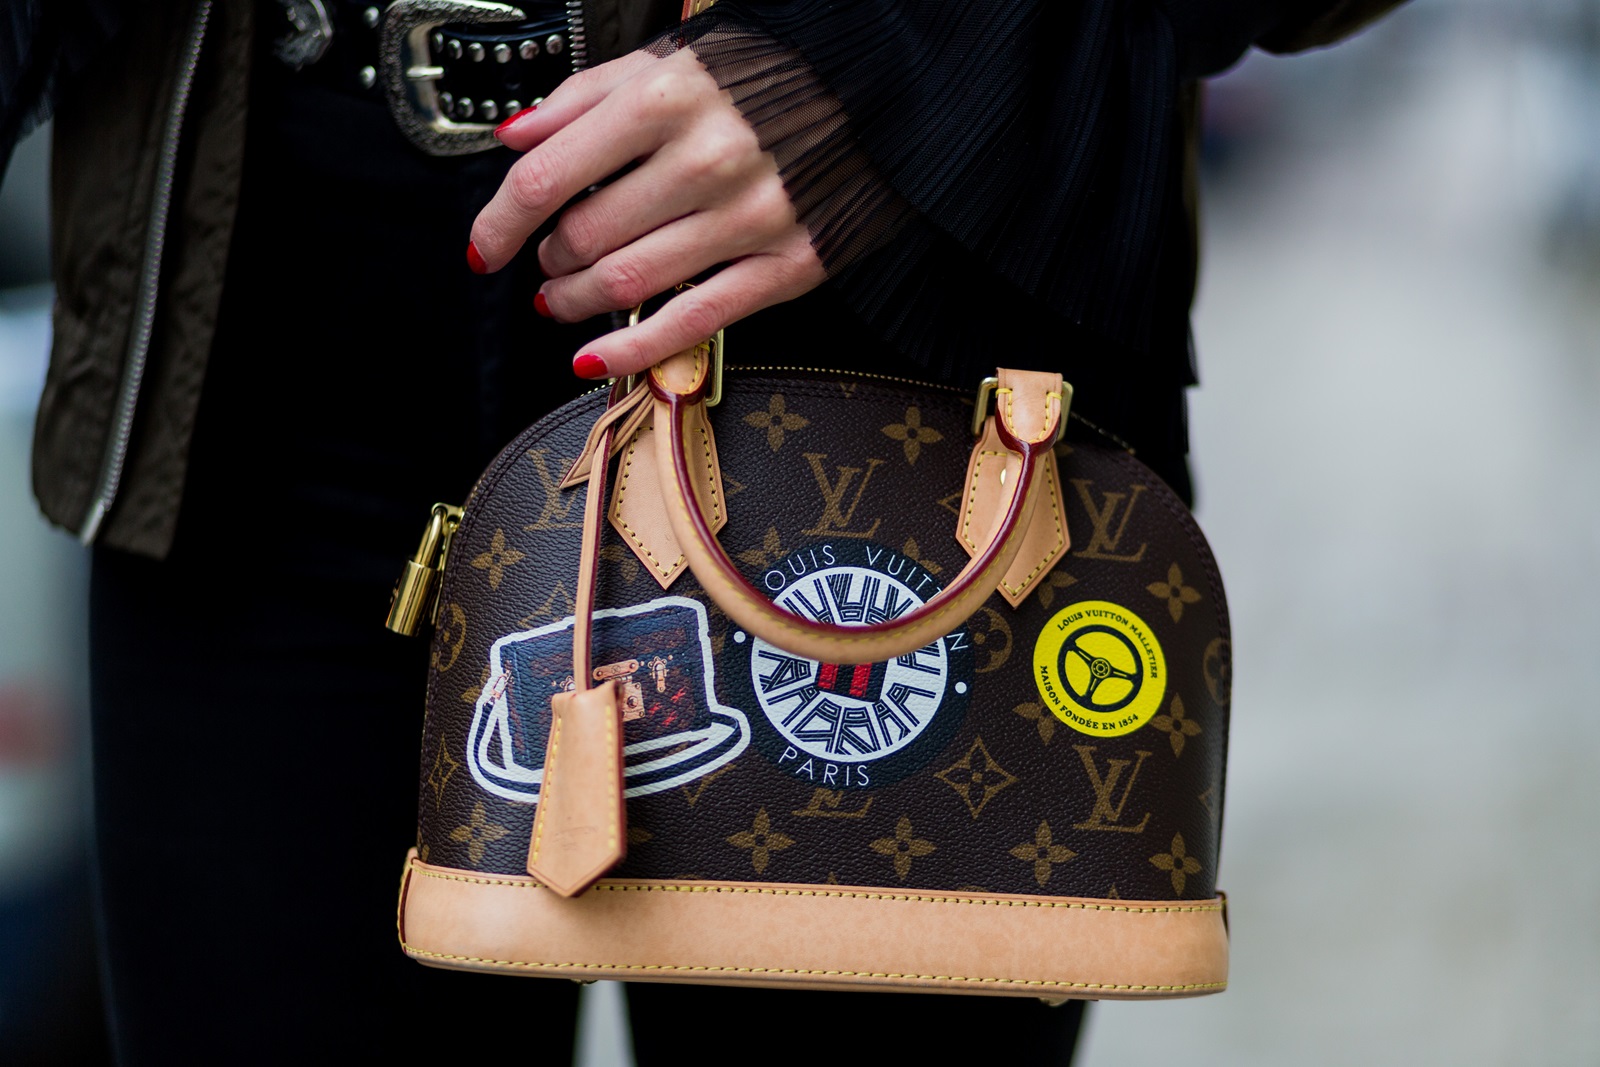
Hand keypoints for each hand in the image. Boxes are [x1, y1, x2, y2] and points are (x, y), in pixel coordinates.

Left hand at [468, 48, 826, 379]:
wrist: (886, 94)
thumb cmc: (774, 74)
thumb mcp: (675, 58)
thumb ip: (589, 95)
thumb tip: (516, 139)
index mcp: (668, 97)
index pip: (547, 177)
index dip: (499, 222)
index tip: (486, 245)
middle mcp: (705, 159)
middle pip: (585, 237)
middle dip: (550, 259)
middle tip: (548, 261)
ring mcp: (749, 218)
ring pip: (629, 283)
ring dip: (579, 301)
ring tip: (567, 297)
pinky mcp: (788, 265)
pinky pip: (693, 322)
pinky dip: (632, 349)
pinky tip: (594, 357)